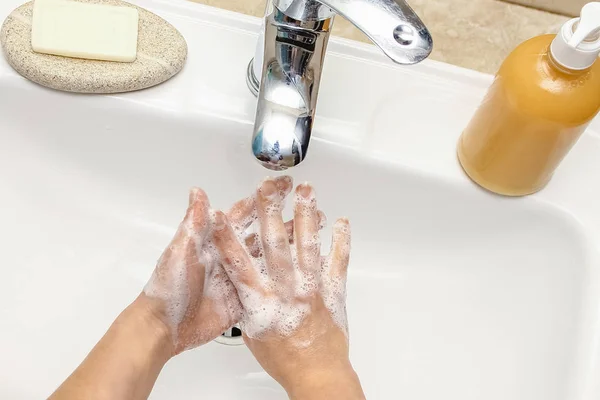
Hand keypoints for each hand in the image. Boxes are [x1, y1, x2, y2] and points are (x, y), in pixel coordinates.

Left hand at [143, 177, 294, 353]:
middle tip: (307, 207)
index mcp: (216, 240)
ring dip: (289, 247)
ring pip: (270, 259)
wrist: (164, 328)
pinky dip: (285, 280)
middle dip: (284, 219)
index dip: (264, 198)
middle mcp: (230, 256)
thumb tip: (197, 191)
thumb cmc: (167, 288)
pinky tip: (303, 273)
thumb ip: (194, 222)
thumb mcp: (181, 251)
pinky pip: (267, 288)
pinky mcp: (243, 301)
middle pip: (262, 233)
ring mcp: (238, 279)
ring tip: (312, 236)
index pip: (244, 213)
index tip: (283, 185)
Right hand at [213, 178, 364, 399]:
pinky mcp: (332, 290)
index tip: (221, 214)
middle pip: (275, 244)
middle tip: (267, 187)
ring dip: (306, 215)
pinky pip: (337, 261)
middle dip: (269, 211)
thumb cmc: (284, 359)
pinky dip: (340, 240)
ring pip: (307, 245)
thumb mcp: (253, 333)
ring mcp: (310, 287)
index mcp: (261, 301)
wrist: (316, 373)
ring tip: (306, 191)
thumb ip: (248, 304)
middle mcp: (285, 289)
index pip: (239, 263)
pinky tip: (340, 222)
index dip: (228, 237)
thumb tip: (245, 286)